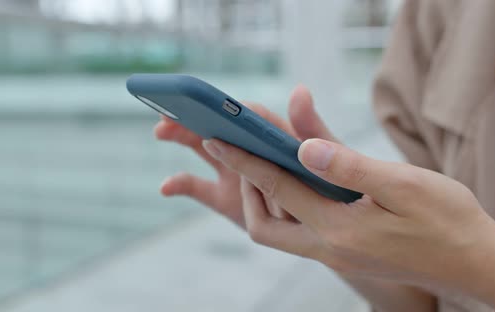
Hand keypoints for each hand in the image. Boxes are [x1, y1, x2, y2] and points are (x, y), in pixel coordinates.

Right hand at [153, 85, 334, 226]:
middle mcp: (252, 149)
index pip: (250, 114)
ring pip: (204, 148)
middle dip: (195, 113)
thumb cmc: (333, 186)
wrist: (329, 226)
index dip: (230, 107)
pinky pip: (197, 187)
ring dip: (182, 136)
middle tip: (172, 107)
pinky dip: (180, 183)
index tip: (209, 104)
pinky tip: (165, 185)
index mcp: (276, 134)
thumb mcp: (330, 156)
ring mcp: (236, 173)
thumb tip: (300, 91)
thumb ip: (314, 130)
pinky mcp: (225, 198)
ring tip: (161, 130)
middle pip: (219, 124)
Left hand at [202, 132, 494, 310]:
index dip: (245, 160)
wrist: (476, 264)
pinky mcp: (349, 254)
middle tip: (242, 153)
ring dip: (267, 200)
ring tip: (266, 163)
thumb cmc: (448, 221)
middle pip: (265, 226)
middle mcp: (330, 249)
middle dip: (246, 189)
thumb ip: (350, 167)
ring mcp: (338, 256)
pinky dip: (292, 207)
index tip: (219, 137)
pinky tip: (303, 182)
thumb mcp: (403, 185)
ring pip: (282, 233)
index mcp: (339, 230)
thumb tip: (303, 147)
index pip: (278, 189)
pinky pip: (304, 233)